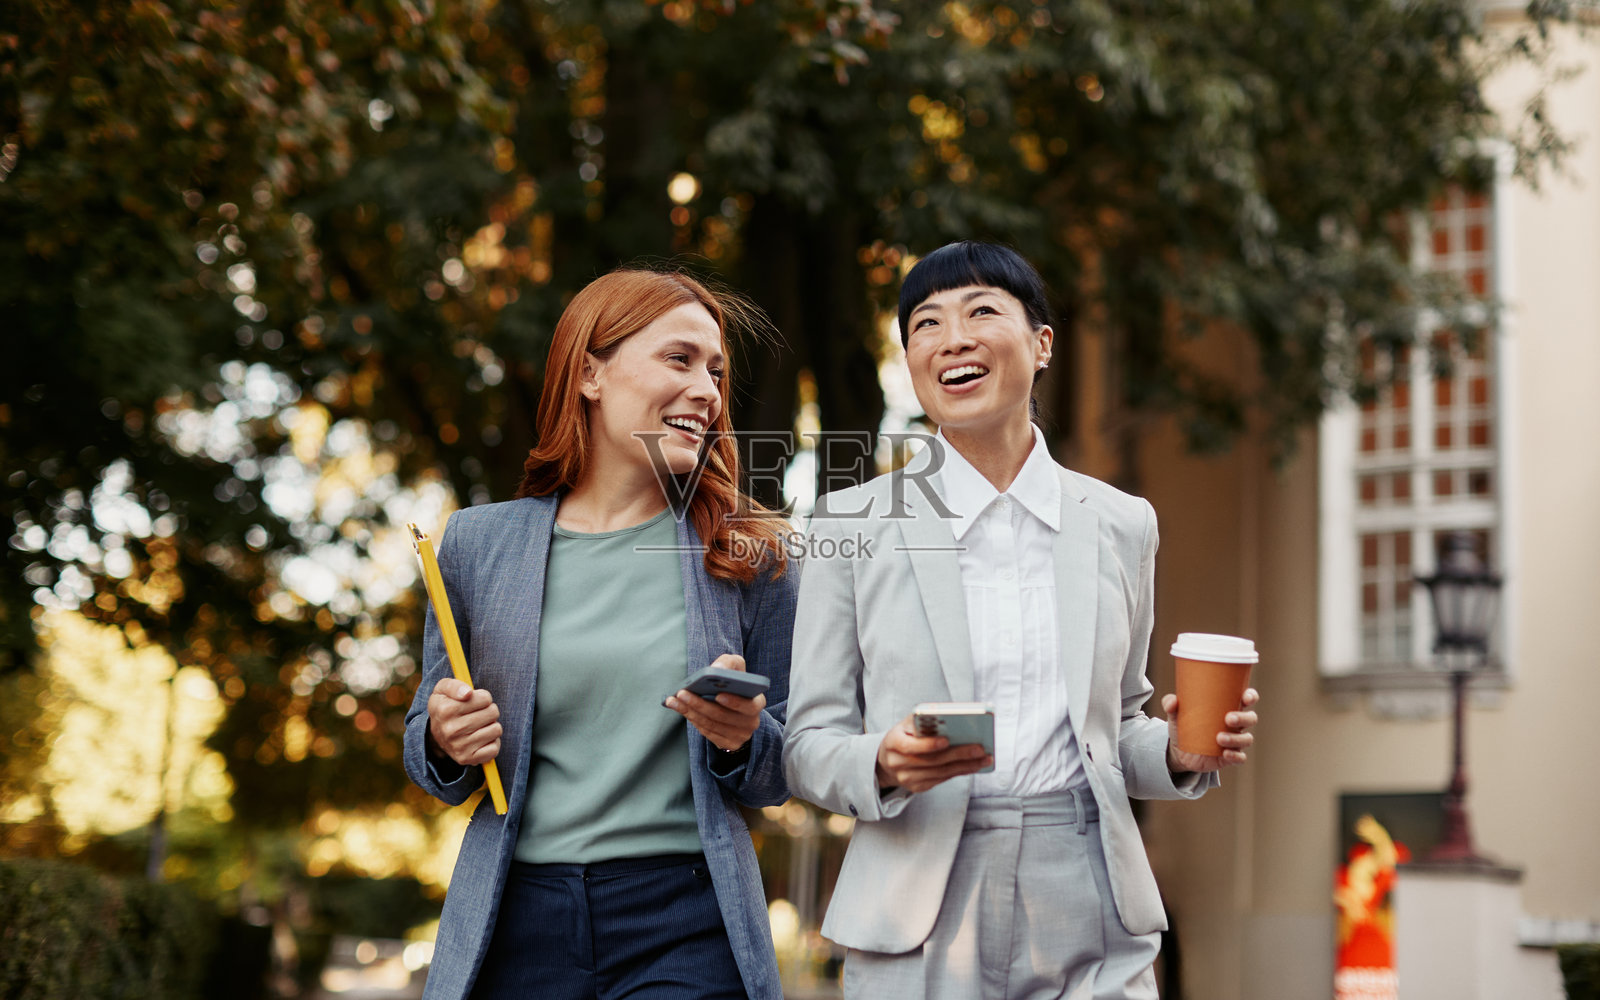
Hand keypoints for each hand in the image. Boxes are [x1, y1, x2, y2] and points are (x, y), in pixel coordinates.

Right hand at [427, 678, 502, 766]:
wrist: (435, 736)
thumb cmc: (445, 706)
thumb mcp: (443, 689)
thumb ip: (455, 685)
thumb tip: (468, 693)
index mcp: (445, 710)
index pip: (485, 698)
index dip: (483, 697)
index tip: (474, 701)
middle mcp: (451, 730)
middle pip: (493, 712)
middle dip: (489, 710)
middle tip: (478, 714)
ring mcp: (459, 746)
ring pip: (496, 729)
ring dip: (491, 726)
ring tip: (479, 726)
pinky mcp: (467, 759)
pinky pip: (494, 748)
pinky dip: (492, 742)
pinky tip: (481, 739)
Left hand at [666, 654, 765, 752]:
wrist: (736, 709)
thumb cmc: (734, 685)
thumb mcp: (736, 669)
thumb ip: (728, 663)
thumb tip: (716, 669)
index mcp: (757, 703)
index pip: (750, 706)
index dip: (735, 702)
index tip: (718, 695)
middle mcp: (752, 722)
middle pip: (723, 716)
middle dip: (700, 704)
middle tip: (682, 693)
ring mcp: (740, 736)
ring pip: (712, 725)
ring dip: (690, 712)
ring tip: (674, 700)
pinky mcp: (729, 744)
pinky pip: (708, 733)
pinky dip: (692, 720)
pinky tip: (679, 709)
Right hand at [875, 713, 992, 792]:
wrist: (886, 761)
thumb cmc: (903, 736)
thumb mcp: (906, 724)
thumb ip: (923, 720)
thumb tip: (950, 718)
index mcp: (892, 743)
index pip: (910, 746)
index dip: (928, 745)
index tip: (947, 740)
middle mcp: (898, 763)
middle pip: (932, 761)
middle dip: (958, 755)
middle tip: (980, 748)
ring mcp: (907, 779)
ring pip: (940, 773)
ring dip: (965, 766)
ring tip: (984, 758)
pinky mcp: (918, 787)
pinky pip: (942, 780)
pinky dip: (960, 772)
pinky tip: (974, 765)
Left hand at [1163, 688, 1258, 773]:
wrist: (1179, 751)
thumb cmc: (1184, 725)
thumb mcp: (1175, 714)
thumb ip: (1171, 704)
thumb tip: (1172, 701)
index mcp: (1227, 707)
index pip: (1246, 699)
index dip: (1250, 696)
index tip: (1246, 697)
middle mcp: (1235, 724)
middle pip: (1250, 718)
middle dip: (1243, 718)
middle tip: (1228, 718)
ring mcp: (1234, 740)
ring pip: (1246, 739)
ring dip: (1236, 738)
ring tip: (1219, 738)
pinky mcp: (1229, 757)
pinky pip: (1240, 757)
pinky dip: (1235, 756)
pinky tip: (1225, 754)